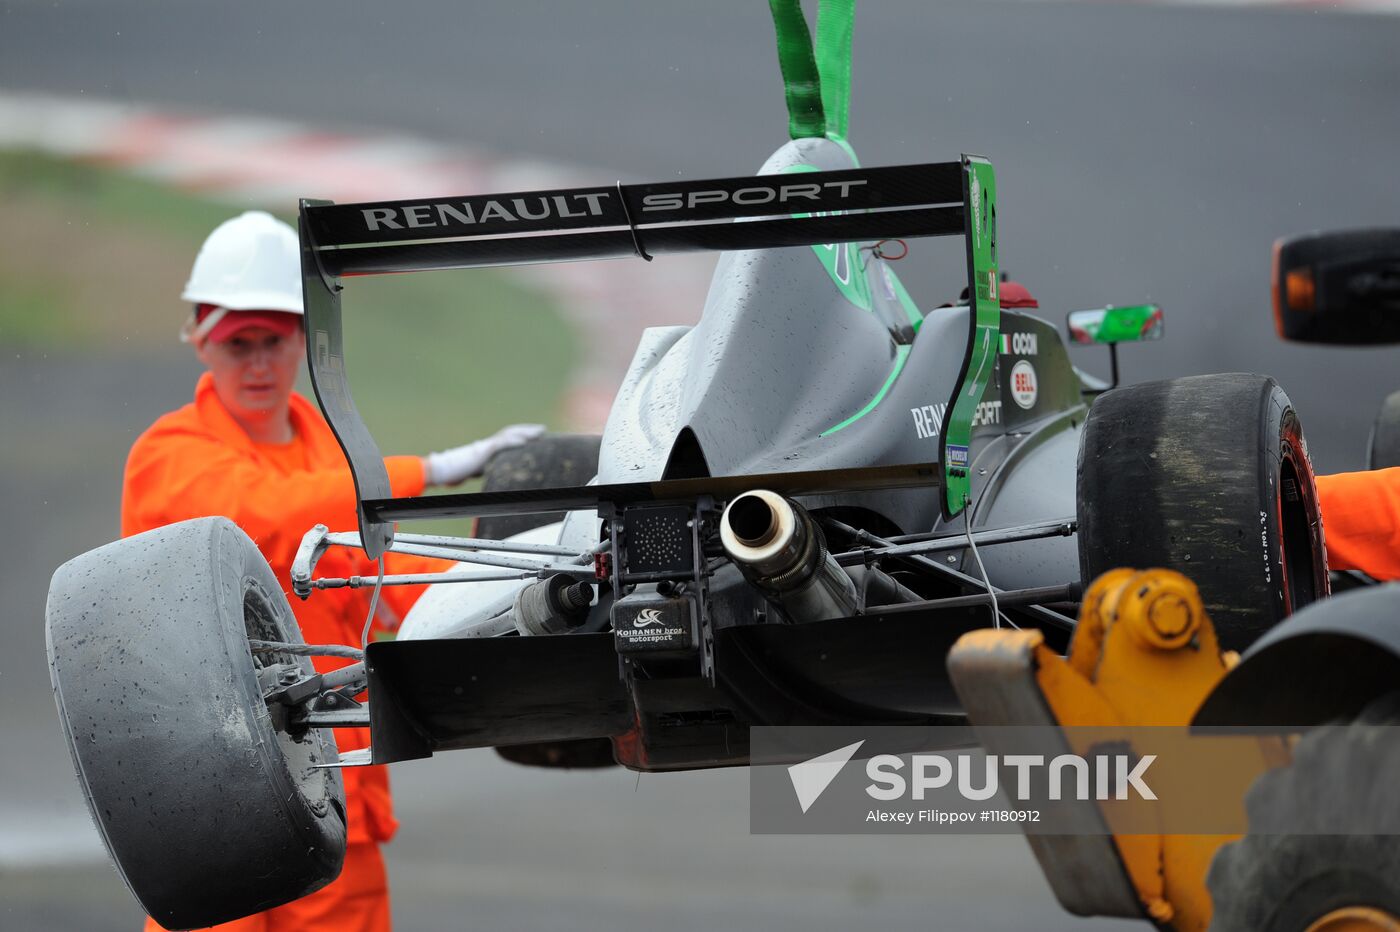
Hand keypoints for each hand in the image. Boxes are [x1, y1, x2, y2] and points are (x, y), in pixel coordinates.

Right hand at [423, 423, 546, 485]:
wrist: (442, 470)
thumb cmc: (454, 473)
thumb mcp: (474, 472)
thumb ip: (483, 471)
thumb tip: (487, 475)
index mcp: (486, 449)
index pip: (506, 438)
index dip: (520, 435)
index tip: (534, 436)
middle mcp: (487, 444)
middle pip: (510, 432)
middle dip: (527, 430)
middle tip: (543, 430)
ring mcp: (485, 446)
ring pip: (508, 435)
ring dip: (525, 433)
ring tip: (539, 432)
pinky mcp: (482, 451)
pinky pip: (500, 444)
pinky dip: (513, 442)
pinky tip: (524, 441)